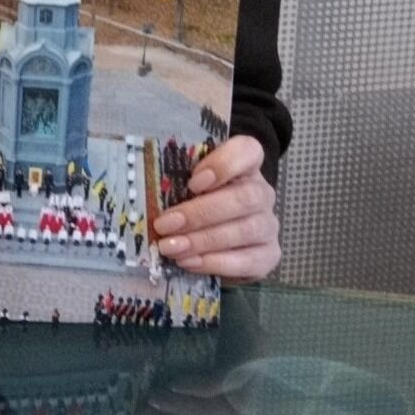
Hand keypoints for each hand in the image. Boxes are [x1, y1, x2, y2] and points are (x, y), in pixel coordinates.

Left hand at [152, 135, 279, 280]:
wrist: (217, 239)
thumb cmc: (194, 201)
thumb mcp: (185, 184)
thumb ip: (176, 179)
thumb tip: (145, 190)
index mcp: (245, 166)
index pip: (248, 151)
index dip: (223, 164)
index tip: (192, 182)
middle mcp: (262, 193)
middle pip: (244, 197)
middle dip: (200, 213)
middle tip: (165, 224)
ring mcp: (268, 225)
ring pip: (244, 230)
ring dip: (202, 241)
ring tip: (171, 247)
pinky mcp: (269, 255)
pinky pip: (248, 260)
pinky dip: (215, 262)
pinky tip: (188, 262)